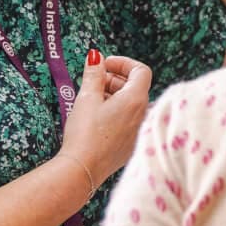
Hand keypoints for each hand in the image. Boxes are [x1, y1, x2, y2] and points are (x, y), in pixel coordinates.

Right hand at [61, 51, 153, 187]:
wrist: (82, 169)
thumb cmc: (85, 133)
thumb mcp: (87, 97)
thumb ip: (94, 73)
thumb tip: (95, 56)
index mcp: (136, 100)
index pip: (140, 70)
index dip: (122, 63)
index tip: (104, 64)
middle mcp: (144, 115)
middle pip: (136, 86)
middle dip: (115, 78)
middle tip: (94, 80)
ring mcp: (139, 131)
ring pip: (132, 104)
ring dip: (115, 94)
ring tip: (92, 97)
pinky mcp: (131, 144)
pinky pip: (130, 120)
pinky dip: (117, 111)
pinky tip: (97, 116)